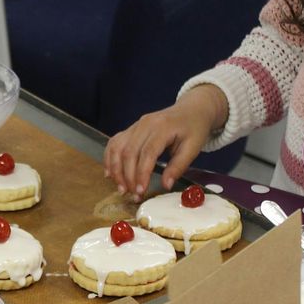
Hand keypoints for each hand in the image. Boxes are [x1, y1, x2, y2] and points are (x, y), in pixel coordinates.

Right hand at [104, 84, 228, 196]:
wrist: (192, 109)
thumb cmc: (194, 129)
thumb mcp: (193, 148)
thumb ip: (178, 166)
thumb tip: (165, 185)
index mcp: (162, 127)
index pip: (147, 153)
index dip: (141, 174)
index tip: (140, 191)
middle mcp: (145, 124)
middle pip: (129, 152)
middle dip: (127, 176)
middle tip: (131, 195)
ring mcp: (135, 125)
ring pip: (118, 148)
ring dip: (115, 170)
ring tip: (120, 188)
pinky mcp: (131, 129)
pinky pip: (114, 143)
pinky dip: (109, 158)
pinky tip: (110, 173)